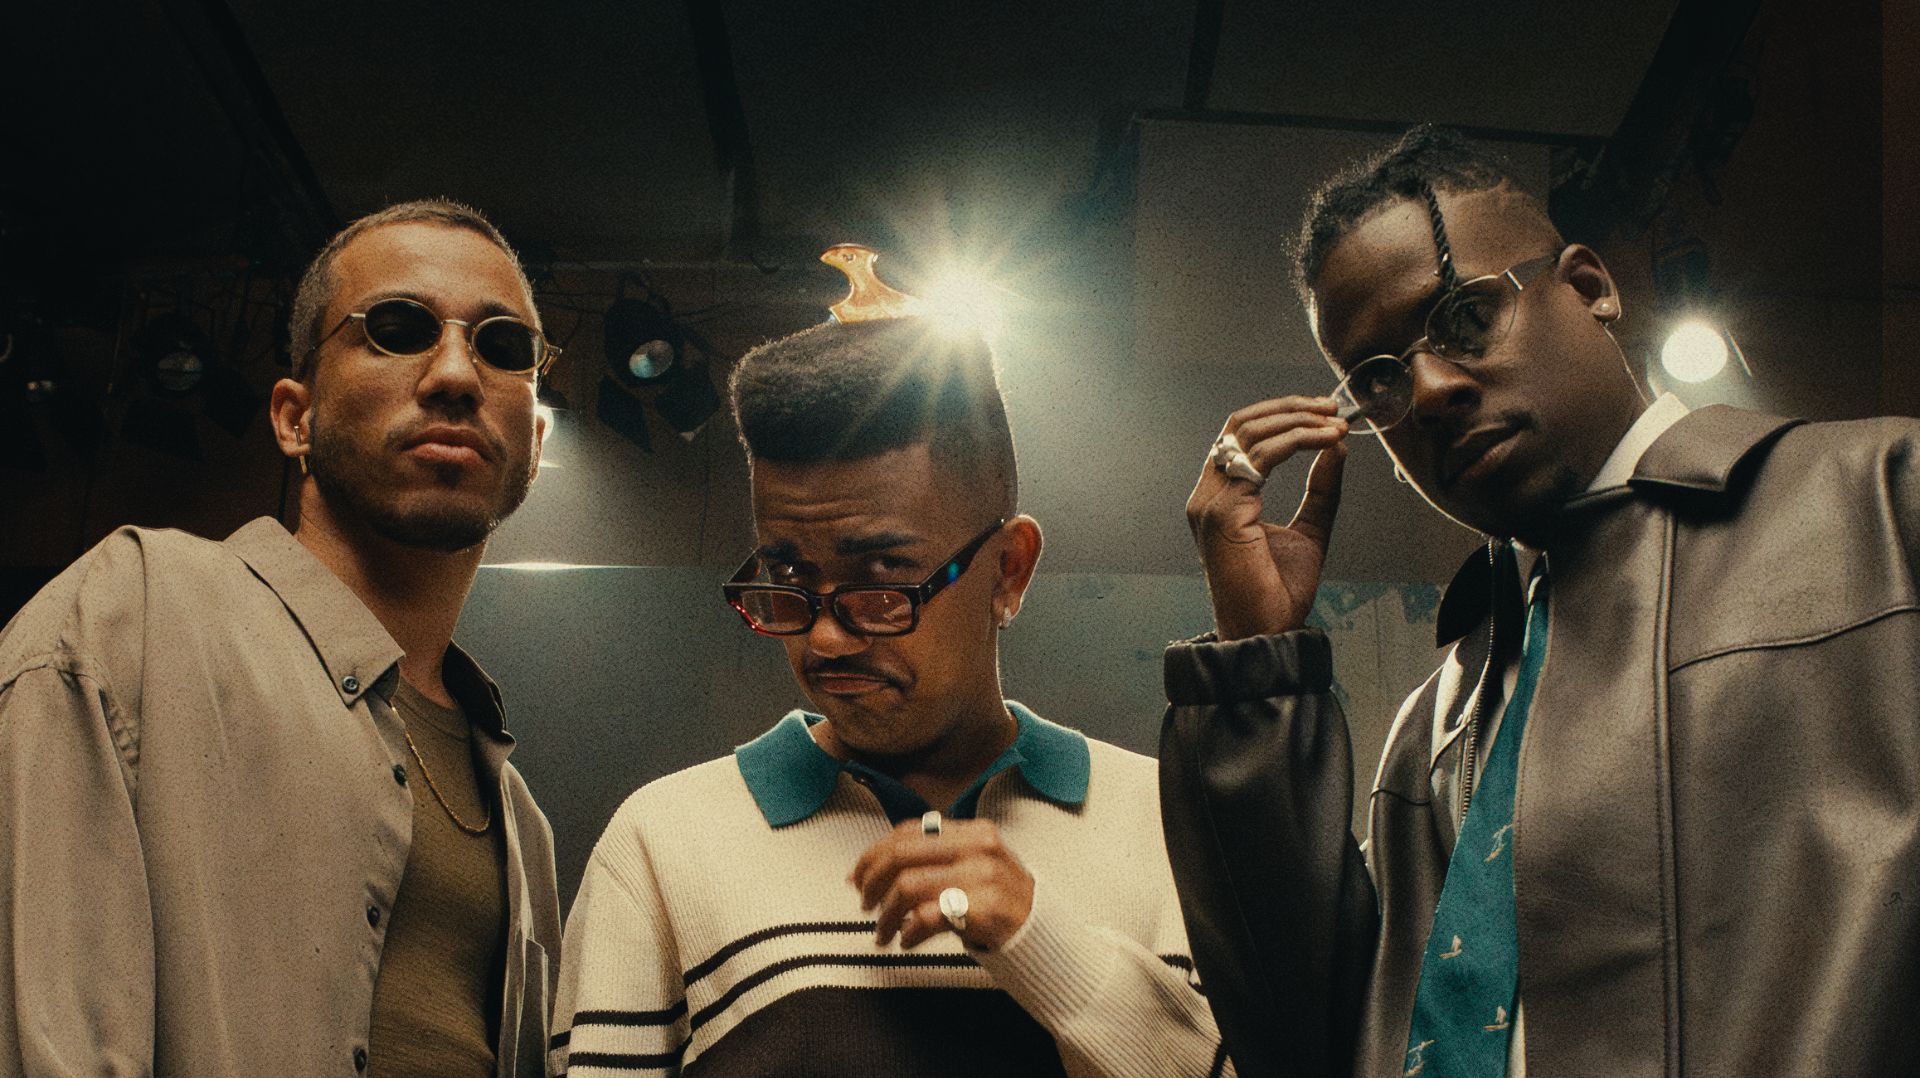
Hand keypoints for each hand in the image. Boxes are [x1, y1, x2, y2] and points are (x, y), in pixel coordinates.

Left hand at [850, 817, 1034, 950]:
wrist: (1042, 930)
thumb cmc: (1001, 901)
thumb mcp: (974, 864)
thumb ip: (934, 858)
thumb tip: (873, 866)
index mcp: (972, 831)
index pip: (909, 831)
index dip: (874, 853)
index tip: (858, 875)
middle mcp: (977, 848)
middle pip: (901, 855)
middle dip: (872, 881)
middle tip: (864, 904)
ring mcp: (982, 877)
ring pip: (908, 887)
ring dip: (886, 914)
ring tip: (883, 931)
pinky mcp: (983, 909)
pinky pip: (927, 916)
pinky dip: (909, 932)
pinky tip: (908, 940)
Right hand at [1186, 396, 1348, 639]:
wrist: (1269, 631)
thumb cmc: (1280, 591)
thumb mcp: (1310, 529)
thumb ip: (1321, 489)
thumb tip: (1337, 447)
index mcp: (1219, 498)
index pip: (1240, 436)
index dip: (1281, 415)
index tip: (1323, 412)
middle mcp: (1207, 495)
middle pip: (1241, 425)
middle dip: (1290, 409)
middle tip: (1332, 409)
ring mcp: (1210, 502)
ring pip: (1251, 434)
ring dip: (1300, 422)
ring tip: (1336, 425)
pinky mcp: (1223, 512)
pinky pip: (1262, 458)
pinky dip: (1298, 441)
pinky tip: (1326, 441)